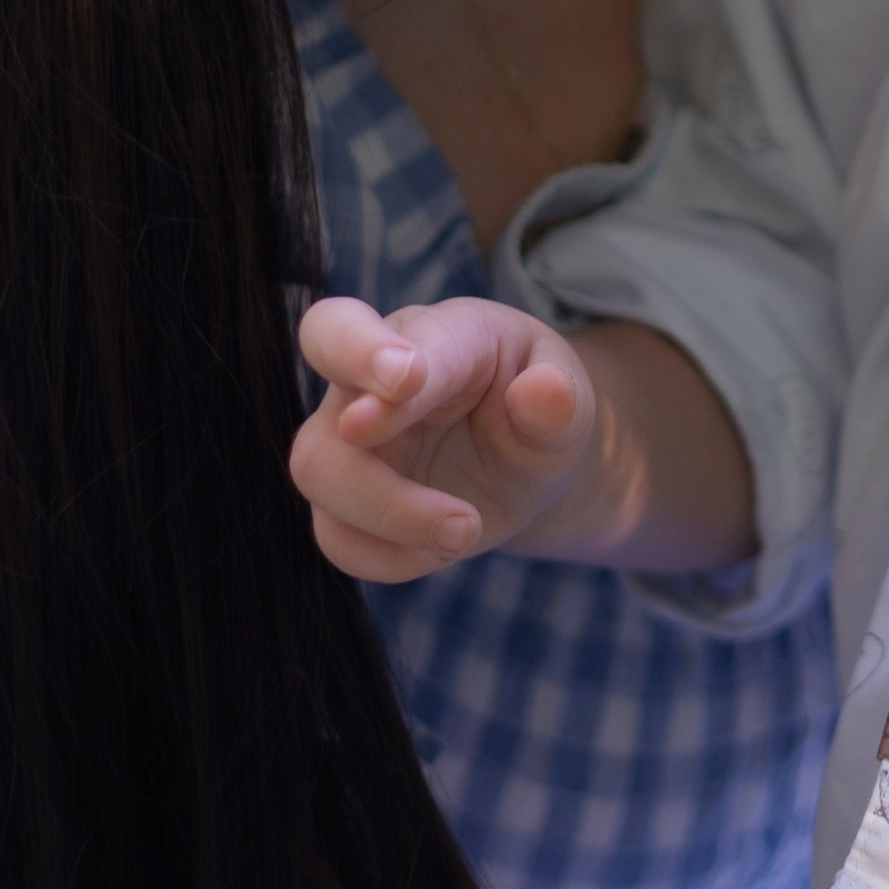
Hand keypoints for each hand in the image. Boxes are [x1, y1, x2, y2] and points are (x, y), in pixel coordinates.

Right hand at [290, 294, 597, 582]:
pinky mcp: (344, 504)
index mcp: (429, 334)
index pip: (368, 332)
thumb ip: (559, 396)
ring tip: (467, 531)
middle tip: (437, 498)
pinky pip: (338, 537)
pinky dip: (389, 556)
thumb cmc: (538, 411)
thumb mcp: (569, 400)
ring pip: (319, 472)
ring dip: (391, 516)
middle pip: (322, 407)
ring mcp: (345, 442)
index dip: (374, 354)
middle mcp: (368, 381)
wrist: (524, 464)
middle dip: (359, 446)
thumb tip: (546, 391)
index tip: (406, 380)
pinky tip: (443, 549)